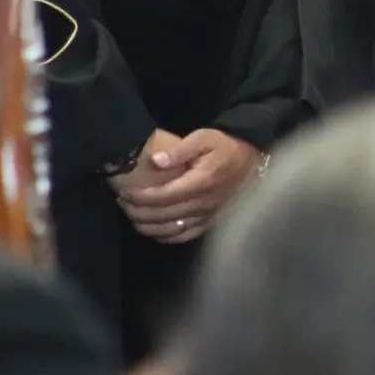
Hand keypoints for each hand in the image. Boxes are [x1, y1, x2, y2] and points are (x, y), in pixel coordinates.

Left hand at [117, 129, 261, 243]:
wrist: (251, 159)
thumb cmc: (224, 147)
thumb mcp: (204, 137)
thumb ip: (180, 149)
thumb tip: (156, 161)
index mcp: (201, 182)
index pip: (164, 196)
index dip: (141, 197)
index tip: (125, 192)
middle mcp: (204, 203)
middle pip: (164, 215)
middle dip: (138, 211)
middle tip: (122, 202)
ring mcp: (208, 215)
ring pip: (172, 229)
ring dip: (148, 226)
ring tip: (132, 216)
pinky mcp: (211, 222)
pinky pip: (185, 235)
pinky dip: (166, 237)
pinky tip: (154, 230)